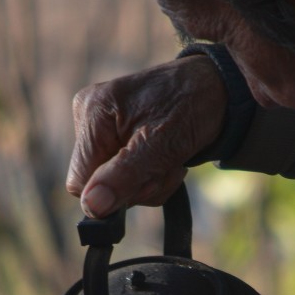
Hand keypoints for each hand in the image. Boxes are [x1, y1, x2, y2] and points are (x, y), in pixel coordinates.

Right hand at [68, 56, 226, 216]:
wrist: (215, 88)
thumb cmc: (192, 105)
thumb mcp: (163, 143)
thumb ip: (125, 175)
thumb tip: (92, 206)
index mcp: (93, 113)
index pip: (80, 181)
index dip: (113, 191)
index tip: (148, 176)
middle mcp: (88, 118)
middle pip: (97, 186)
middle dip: (136, 185)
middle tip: (166, 164)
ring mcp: (101, 129)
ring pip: (114, 187)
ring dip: (149, 182)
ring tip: (170, 157)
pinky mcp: (115, 139)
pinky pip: (124, 178)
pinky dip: (150, 176)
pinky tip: (165, 157)